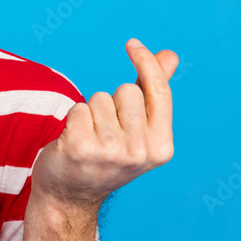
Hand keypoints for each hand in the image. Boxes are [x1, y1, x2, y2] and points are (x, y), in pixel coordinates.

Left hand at [29, 38, 176, 208]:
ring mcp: (110, 152)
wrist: (70, 196)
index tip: (132, 43)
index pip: (159, 92)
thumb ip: (152, 92)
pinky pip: (77, 108)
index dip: (147, 63)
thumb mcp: (137, 130)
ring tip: (90, 137)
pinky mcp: (81, 148)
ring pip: (100, 98)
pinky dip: (73, 119)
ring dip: (91, 111)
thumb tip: (170, 55)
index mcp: (162, 148)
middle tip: (105, 129)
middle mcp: (140, 152)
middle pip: (126, 90)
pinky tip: (73, 141)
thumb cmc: (105, 156)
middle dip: (113, 100)